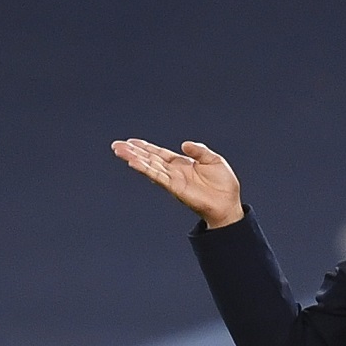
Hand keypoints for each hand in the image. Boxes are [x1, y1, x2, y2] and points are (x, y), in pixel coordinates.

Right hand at [111, 138, 243, 228]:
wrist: (228, 204)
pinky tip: (134, 163)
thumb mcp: (213, 160)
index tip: (131, 142)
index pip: (159, 153)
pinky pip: (157, 176)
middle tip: (117, 146)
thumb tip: (184, 144)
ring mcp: (173, 180)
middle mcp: (174, 172)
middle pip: (149, 159)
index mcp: (182, 164)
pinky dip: (145, 169)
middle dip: (133, 152)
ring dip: (134, 159)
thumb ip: (199, 150)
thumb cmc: (224, 184)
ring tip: (120, 151)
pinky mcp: (175, 188)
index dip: (145, 147)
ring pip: (149, 166)